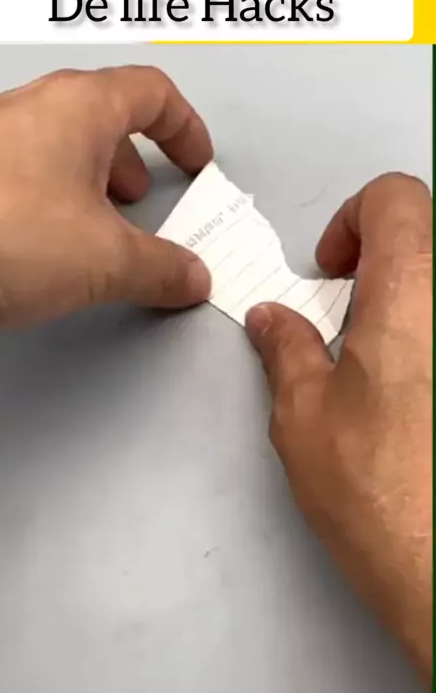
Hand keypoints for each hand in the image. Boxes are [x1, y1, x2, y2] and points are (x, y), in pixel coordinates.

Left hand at [0, 66, 211, 328]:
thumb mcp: (103, 260)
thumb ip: (159, 268)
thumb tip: (189, 277)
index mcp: (81, 108)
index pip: (152, 93)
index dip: (185, 127)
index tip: (196, 162)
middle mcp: (34, 110)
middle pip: (104, 119)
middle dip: (135, 163)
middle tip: (147, 202)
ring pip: (60, 147)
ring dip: (91, 186)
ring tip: (99, 232)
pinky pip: (26, 176)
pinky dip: (52, 204)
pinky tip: (47, 248)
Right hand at [246, 174, 431, 684]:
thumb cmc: (382, 494)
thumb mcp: (305, 417)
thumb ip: (287, 350)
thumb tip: (272, 320)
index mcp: (415, 289)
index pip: (397, 198)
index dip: (355, 220)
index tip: (334, 275)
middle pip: (431, 239)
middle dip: (386, 265)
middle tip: (355, 322)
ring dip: (412, 307)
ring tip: (386, 369)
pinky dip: (429, 343)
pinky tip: (419, 403)